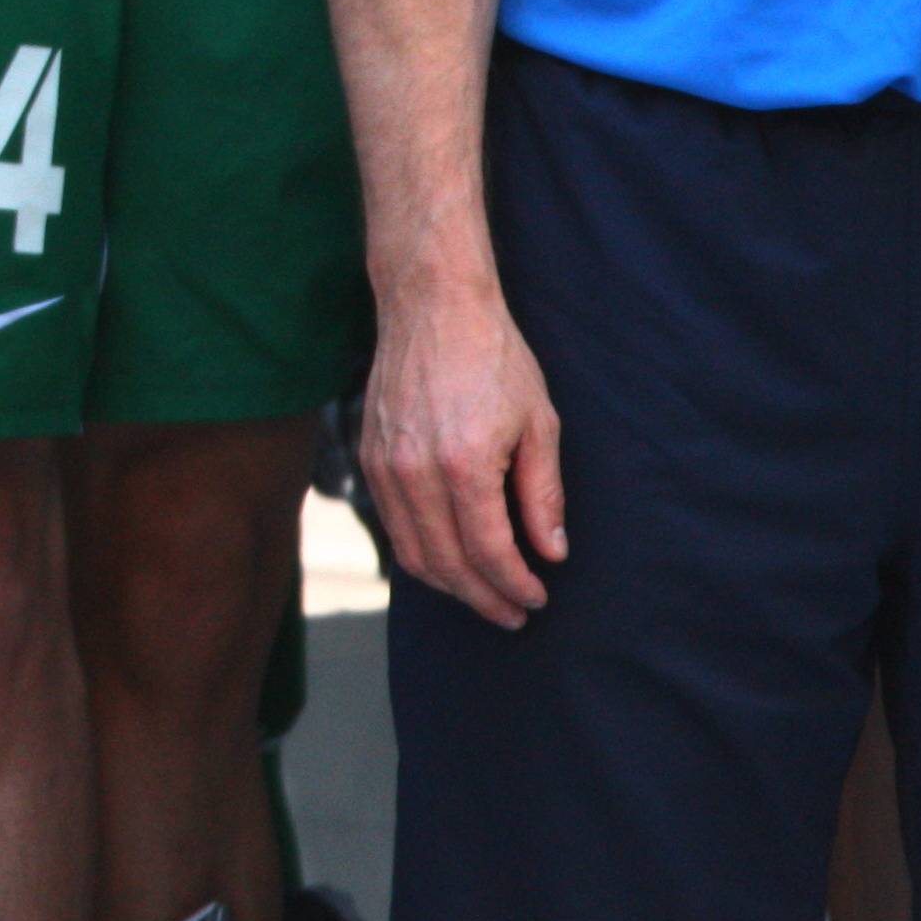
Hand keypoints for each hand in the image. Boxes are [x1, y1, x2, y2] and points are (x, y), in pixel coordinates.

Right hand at [363, 271, 564, 627]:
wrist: (432, 307)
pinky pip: (391, 523)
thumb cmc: (494, 358)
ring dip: (449, 583)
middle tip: (513, 614)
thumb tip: (551, 551)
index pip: (488, 551)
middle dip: (483, 597)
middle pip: (446, 562)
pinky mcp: (369, 455)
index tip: (536, 599)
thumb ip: (543, 494)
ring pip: (411, 551)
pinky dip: (420, 552)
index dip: (515, 584)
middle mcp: (415, 471)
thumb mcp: (539, 424)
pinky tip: (448, 557)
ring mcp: (385, 465)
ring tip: (482, 594)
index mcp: (464, 463)